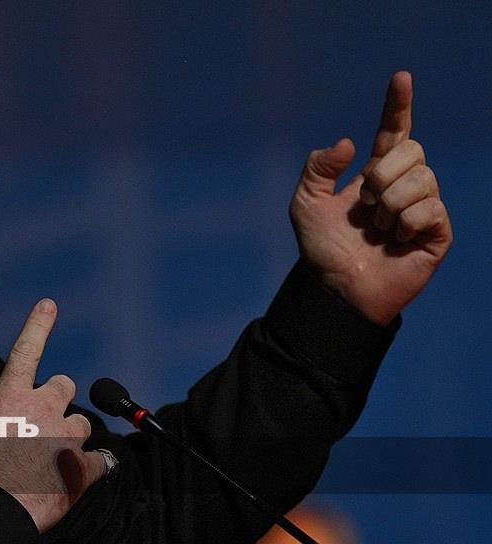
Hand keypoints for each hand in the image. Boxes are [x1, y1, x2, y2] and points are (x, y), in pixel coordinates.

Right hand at [0, 299, 106, 532]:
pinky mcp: (83, 470)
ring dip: (71, 432)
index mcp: (10, 396)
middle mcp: (43, 410)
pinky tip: (78, 473)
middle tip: (43, 418)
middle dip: (56, 397)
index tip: (49, 305)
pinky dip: (91, 465)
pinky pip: (101, 458)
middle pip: (65, 385)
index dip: (38, 325)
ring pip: (83, 422)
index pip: (25, 350)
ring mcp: (66, 438)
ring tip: (53, 453)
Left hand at [289, 71, 452, 324]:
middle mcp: (403, 186)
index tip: (400, 77)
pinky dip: (405, 223)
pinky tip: (396, 240)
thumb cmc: (322, 250)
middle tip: (365, 205)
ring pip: (422, 178)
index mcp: (375, 174)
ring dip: (390, 203)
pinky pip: (430, 209)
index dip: (398, 105)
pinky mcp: (437, 232)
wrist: (336, 289)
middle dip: (382, 175)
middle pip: (412, 150)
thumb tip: (348, 142)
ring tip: (379, 228)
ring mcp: (424, 207)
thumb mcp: (305, 203)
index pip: (394, 132)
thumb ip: (317, 168)